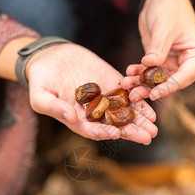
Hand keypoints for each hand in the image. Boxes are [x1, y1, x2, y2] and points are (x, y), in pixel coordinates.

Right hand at [26, 43, 157, 143]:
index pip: (93, 129)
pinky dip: (138, 97)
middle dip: (132, 131)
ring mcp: (104, 97)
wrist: (50, 57)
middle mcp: (94, 112)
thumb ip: (54, 108)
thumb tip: (72, 118)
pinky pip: (127, 91)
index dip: (105, 132)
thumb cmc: (41, 80)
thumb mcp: (41, 95)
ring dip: (140, 117)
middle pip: (115, 124)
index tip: (117, 134)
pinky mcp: (111, 82)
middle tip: (148, 136)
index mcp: (77, 119)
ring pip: (125, 110)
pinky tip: (150, 103)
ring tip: (154, 124)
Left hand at [121, 0, 194, 100]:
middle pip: (171, 83)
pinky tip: (128, 73)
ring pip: (158, 82)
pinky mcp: (162, 64)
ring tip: (125, 83)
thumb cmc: (170, 8)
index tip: (154, 94)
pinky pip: (150, 74)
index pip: (185, 77)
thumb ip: (158, 47)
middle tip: (133, 94)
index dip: (169, 87)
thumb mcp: (164, 27)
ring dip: (141, 84)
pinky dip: (138, 75)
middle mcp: (190, 65)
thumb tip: (149, 64)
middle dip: (150, 88)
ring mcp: (175, 66)